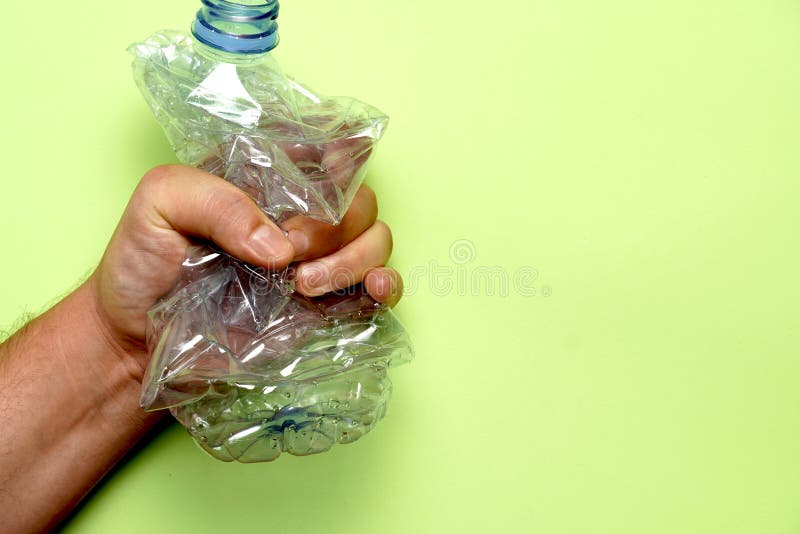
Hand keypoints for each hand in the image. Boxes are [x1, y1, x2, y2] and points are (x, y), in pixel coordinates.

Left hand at [90, 164, 402, 377]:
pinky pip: (383, 287)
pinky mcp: (329, 306)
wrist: (138, 339)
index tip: (328, 172)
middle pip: (358, 199)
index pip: (328, 148)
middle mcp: (302, 215)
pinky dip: (389, 285)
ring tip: (304, 285)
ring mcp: (320, 261)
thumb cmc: (144, 264)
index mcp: (269, 179)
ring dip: (353, 259)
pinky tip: (374, 290)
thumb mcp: (158, 205)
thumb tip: (280, 245)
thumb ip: (213, 200)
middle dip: (332, 226)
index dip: (341, 154)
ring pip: (377, 238)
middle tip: (288, 254)